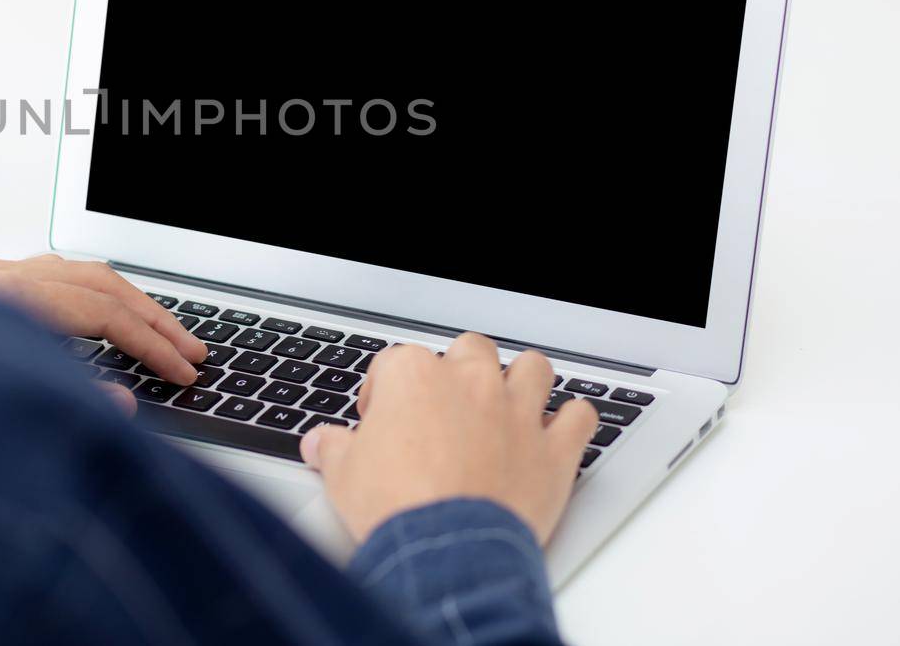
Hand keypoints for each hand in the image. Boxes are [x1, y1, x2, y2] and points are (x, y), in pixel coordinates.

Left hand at [0, 254, 206, 385]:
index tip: (184, 370)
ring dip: (123, 303)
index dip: (148, 342)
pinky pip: (42, 278)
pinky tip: (105, 325)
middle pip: (89, 279)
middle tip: (193, 352)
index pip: (93, 308)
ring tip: (162, 336)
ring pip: (68, 271)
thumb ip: (58, 404)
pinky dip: (87, 299)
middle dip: (149, 317)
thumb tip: (120, 407)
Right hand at [300, 332, 596, 545]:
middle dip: (460, 371)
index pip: (396, 362)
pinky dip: (572, 422)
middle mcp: (470, 382)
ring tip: (509, 404)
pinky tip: (558, 433)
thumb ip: (334, 450)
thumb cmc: (395, 506)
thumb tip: (319, 444)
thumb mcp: (344, 474)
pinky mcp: (553, 449)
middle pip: (469, 349)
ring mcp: (516, 412)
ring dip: (523, 382)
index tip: (380, 418)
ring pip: (533, 368)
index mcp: (414, 377)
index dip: (384, 391)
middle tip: (446, 407)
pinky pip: (579, 416)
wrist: (444, 550)